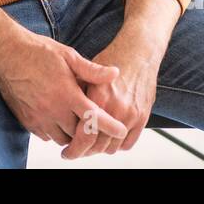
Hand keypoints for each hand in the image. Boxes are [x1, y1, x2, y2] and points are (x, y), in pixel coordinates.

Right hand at [0, 11, 128, 148]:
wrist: (6, 52)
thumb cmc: (38, 51)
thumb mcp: (68, 55)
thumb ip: (92, 70)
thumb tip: (114, 73)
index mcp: (66, 93)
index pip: (93, 118)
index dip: (110, 127)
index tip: (121, 131)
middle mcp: (53, 109)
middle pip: (79, 134)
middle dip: (89, 131)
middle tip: (95, 123)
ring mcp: (38, 117)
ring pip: (62, 138)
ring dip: (71, 133)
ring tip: (75, 120)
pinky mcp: (26, 120)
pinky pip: (45, 136)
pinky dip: (54, 131)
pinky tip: (57, 118)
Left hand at [60, 27, 164, 159]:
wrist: (140, 51)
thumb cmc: (112, 58)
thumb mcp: (87, 70)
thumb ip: (76, 92)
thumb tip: (60, 112)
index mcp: (98, 97)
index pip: (84, 135)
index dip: (73, 148)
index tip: (67, 151)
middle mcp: (116, 108)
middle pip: (97, 146)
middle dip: (84, 151)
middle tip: (76, 150)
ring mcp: (131, 114)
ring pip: (111, 148)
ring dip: (100, 149)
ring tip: (91, 143)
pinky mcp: (143, 117)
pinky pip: (127, 144)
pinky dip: (117, 145)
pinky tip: (108, 137)